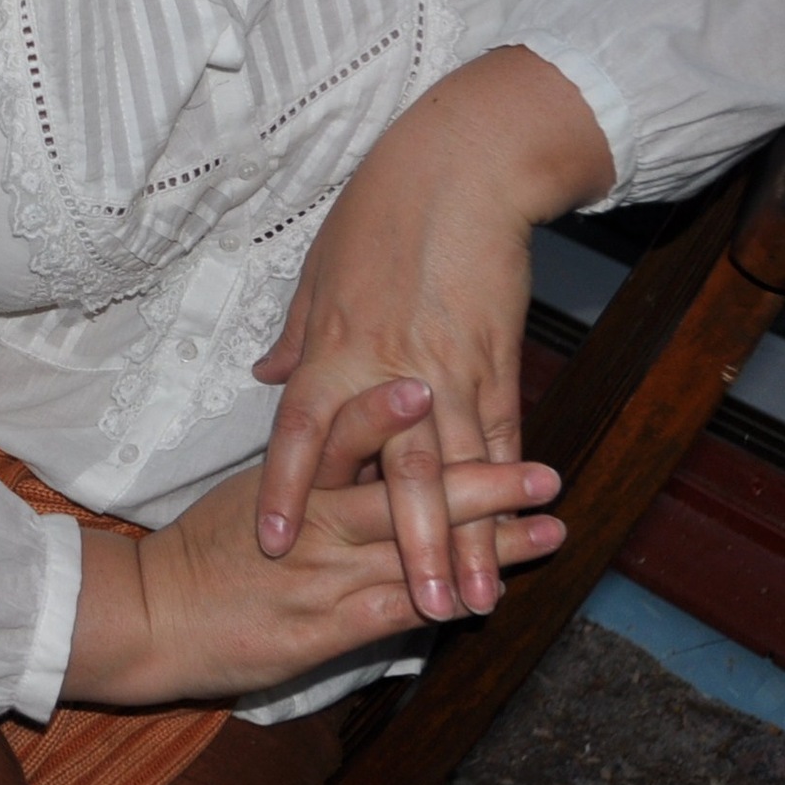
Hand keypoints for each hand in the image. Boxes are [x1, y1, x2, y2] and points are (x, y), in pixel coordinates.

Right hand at [64, 401, 563, 706]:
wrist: (153, 616)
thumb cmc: (202, 545)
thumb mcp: (250, 477)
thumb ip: (295, 436)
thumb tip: (303, 371)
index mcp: (294, 472)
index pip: (348, 428)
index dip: (394, 408)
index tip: (440, 381)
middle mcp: (314, 517)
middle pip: (407, 490)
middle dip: (483, 481)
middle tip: (545, 472)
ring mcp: (322, 573)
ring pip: (417, 550)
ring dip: (487, 544)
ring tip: (546, 531)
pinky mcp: (324, 628)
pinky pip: (395, 609)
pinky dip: (444, 600)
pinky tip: (489, 596)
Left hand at [251, 46, 612, 621]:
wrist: (462, 168)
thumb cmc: (381, 211)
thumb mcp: (321, 268)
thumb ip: (299, 335)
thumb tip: (268, 376)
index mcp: (335, 348)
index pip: (303, 433)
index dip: (285, 490)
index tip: (272, 544)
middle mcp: (393, 371)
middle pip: (401, 474)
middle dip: (410, 551)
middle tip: (418, 617)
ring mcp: (453, 370)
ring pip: (460, 472)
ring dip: (468, 542)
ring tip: (474, 603)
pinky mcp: (498, 360)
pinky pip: (501, 435)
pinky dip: (504, 487)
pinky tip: (516, 530)